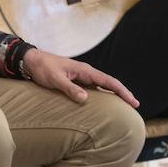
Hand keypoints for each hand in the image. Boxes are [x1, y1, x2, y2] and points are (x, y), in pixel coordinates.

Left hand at [22, 50, 139, 107]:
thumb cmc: (44, 68)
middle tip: (135, 105)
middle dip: (122, 93)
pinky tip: (103, 103)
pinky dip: (103, 95)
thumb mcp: (56, 79)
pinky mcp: (76, 80)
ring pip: (103, 85)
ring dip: (114, 94)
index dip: (121, 91)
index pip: (108, 81)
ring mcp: (82, 76)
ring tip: (123, 105)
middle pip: (109, 83)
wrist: (32, 61)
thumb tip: (85, 99)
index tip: (132, 101)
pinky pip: (94, 88)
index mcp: (85, 70)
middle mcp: (86, 73)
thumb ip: (70, 88)